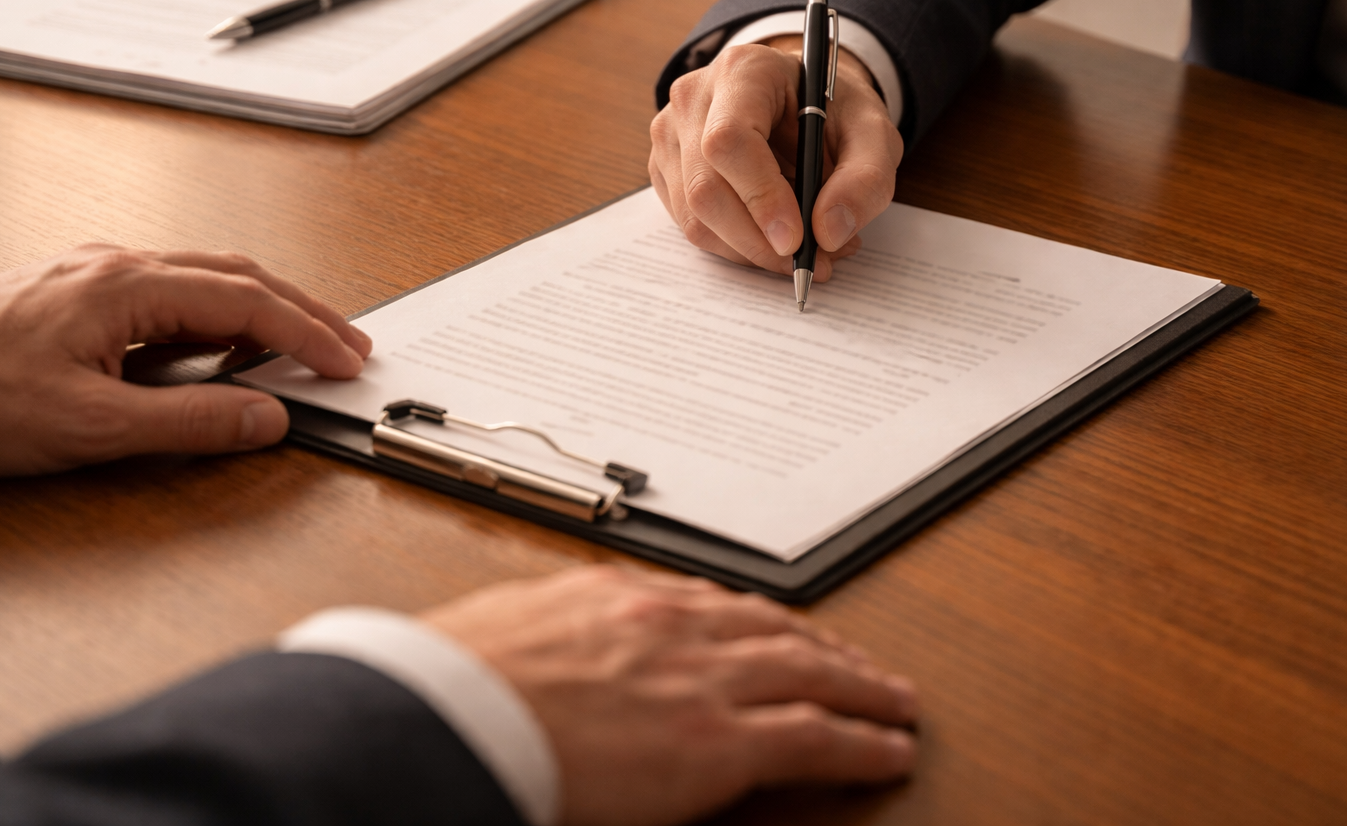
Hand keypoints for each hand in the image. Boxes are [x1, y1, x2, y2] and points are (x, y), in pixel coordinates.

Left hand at [0, 245, 371, 475]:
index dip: (307, 333)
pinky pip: (171, 292)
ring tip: (301, 347)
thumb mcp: (91, 426)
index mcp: (127, 286)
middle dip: (300, 312)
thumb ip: (190, 422)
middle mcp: (118, 266)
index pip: (246, 302)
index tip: (348, 361)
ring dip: (261, 312)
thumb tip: (266, 417)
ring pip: (205, 280)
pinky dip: (217, 317)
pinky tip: (221, 346)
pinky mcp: (80, 294)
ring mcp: (97, 275)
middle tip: (348, 346)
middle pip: (237, 277)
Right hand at [422, 565, 917, 825]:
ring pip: (809, 673)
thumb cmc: (457, 682)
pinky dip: (863, 741)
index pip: (711, 604)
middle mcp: (672, 627)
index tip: (778, 632)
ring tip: (895, 701)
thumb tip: (535, 643)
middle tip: (862, 666)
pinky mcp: (719, 741)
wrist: (451, 715)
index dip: (758, 622)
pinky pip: (816, 736)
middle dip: (825, 649)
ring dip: (861, 686)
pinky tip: (890, 748)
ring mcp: (701, 680)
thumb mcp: (504, 630)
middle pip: (773, 630)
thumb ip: (544, 632)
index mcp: (618, 598)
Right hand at [649, 38, 902, 282]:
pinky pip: (692, 226)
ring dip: (751, 250)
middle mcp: (693, 99)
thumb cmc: (834, 112)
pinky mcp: (666, 169)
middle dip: (759, 240)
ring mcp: (671, 135)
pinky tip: (772, 236)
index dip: (759, 196)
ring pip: (695, 217)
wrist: (803, 103)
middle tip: (813, 260)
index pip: (729, 140)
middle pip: (705, 188)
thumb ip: (864, 180)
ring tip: (805, 247)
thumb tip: (828, 232)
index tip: (795, 239)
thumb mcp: (874, 134)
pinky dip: (736, 246)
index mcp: (743, 71)